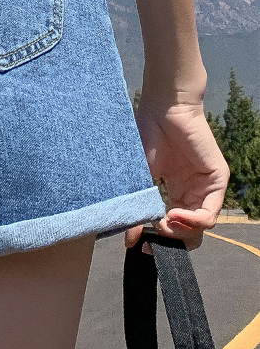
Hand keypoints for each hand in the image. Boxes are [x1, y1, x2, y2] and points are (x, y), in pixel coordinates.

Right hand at [125, 98, 228, 251]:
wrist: (162, 109)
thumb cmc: (146, 136)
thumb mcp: (139, 179)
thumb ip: (139, 208)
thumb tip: (130, 240)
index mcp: (174, 192)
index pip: (172, 227)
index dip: (157, 239)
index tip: (138, 240)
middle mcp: (192, 192)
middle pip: (188, 233)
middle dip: (170, 240)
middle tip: (152, 235)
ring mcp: (206, 187)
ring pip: (200, 228)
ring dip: (180, 232)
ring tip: (163, 223)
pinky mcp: (217, 179)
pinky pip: (210, 214)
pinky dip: (192, 221)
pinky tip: (174, 215)